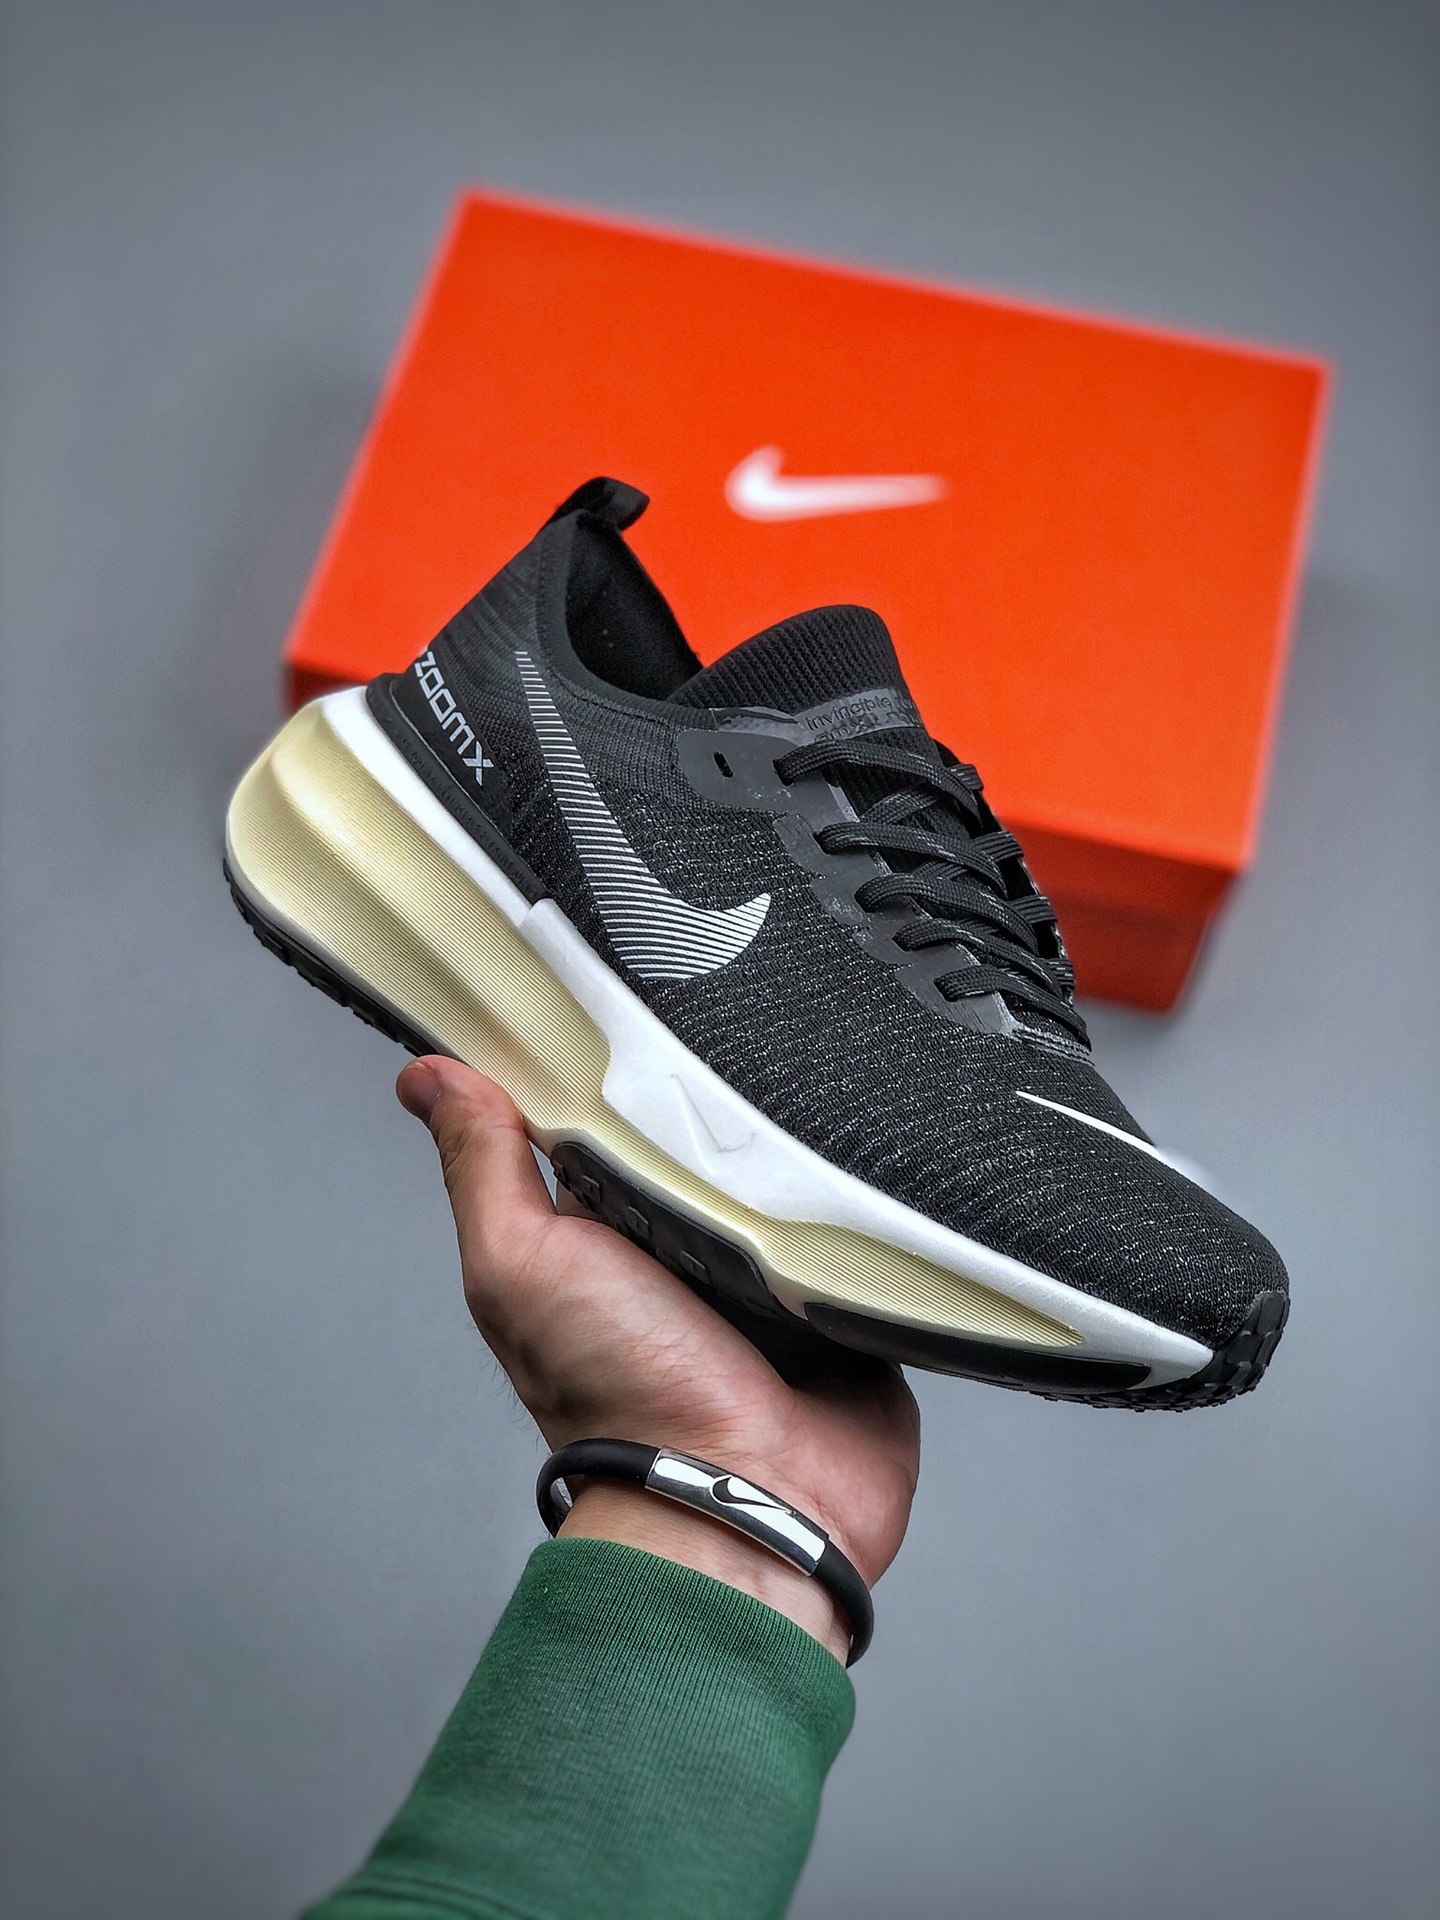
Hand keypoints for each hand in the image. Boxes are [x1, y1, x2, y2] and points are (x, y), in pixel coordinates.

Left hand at [397, 1057, 920, 1662]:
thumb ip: (483, 1168)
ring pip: (781, 1166)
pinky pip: (855, 1216)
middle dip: (714, 1090)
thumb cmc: (622, 1398)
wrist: (747, 1494)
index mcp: (594, 1234)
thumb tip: (426, 1077)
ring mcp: (761, 1269)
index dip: (601, 1059)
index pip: (594, 1118)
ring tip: (801, 1091)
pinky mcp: (835, 1288)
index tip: (616, 987)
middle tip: (730, 1039)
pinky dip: (857, 1192)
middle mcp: (675, 1248)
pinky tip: (858, 1151)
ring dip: (793, 1139)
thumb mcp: (522, 1263)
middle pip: (696, 1134)